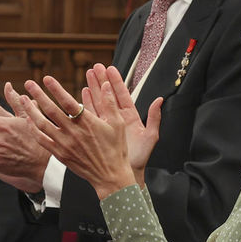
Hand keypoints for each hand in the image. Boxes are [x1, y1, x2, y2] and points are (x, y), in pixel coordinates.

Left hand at [20, 74, 135, 200]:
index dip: (56, 89)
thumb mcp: (117, 124)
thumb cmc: (115, 149)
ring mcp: (64, 144)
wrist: (109, 175)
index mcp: (87, 123)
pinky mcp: (59, 154)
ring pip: (42, 124)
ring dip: (31, 110)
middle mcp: (73, 132)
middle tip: (29, 83)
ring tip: (23, 99)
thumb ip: (109, 103)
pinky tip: (29, 120)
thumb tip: (105, 84)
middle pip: (50, 110)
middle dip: (38, 95)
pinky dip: (33, 129)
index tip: (46, 78)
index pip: (67, 102)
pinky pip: (42, 140)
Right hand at [85, 64, 161, 182]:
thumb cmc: (139, 158)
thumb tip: (160, 100)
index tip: (110, 68)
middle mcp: (117, 118)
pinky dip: (86, 104)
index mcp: (130, 117)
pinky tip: (81, 94)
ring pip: (98, 102)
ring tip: (87, 75)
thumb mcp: (150, 137)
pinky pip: (90, 115)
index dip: (116, 81)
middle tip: (95, 67)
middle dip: (101, 80)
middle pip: (108, 95)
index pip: (122, 94)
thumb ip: (155, 118)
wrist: (126, 174)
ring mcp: (106, 124)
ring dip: (92, 89)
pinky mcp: (97, 131)